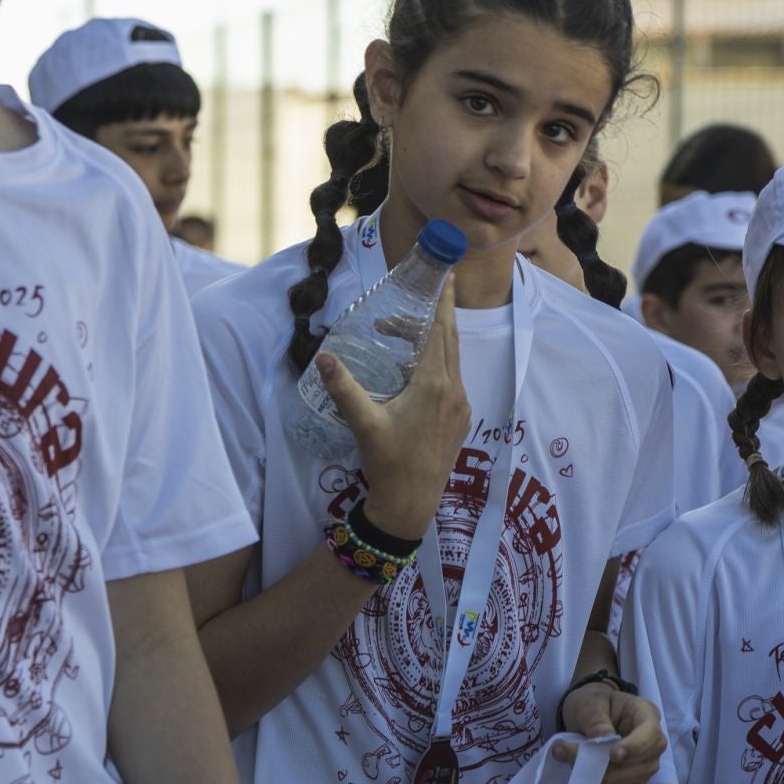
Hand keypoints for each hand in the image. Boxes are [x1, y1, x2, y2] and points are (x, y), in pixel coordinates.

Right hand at [319, 279, 471, 540]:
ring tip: (410, 330)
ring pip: (452, 361)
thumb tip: (323, 356)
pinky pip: (454, 380)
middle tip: (430, 291)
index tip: (445, 278)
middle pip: (449, 341)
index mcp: (435, 385)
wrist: (410, 505)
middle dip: (437, 315)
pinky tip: (419, 368)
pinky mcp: (460, 421)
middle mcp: (455, 391)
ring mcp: (461, 407)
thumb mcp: (363, 423)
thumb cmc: (389, 464)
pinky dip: (440, 364)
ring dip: (435, 341)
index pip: (440, 333)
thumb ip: (344, 387)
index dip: (440, 304)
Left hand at [556, 683, 666, 783]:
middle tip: (572, 757)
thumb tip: (601, 736)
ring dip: (603, 781)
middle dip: (609, 767)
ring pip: (634, 781)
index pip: (651, 733)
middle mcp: (653, 741)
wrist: (590, 716)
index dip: (635, 747)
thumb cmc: (594, 705)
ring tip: (573, 768)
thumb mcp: (589, 703)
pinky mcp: (637, 780)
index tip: (613, 755)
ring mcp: (647, 762)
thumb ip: (594, 718)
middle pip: (643, 762)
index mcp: (645, 714)